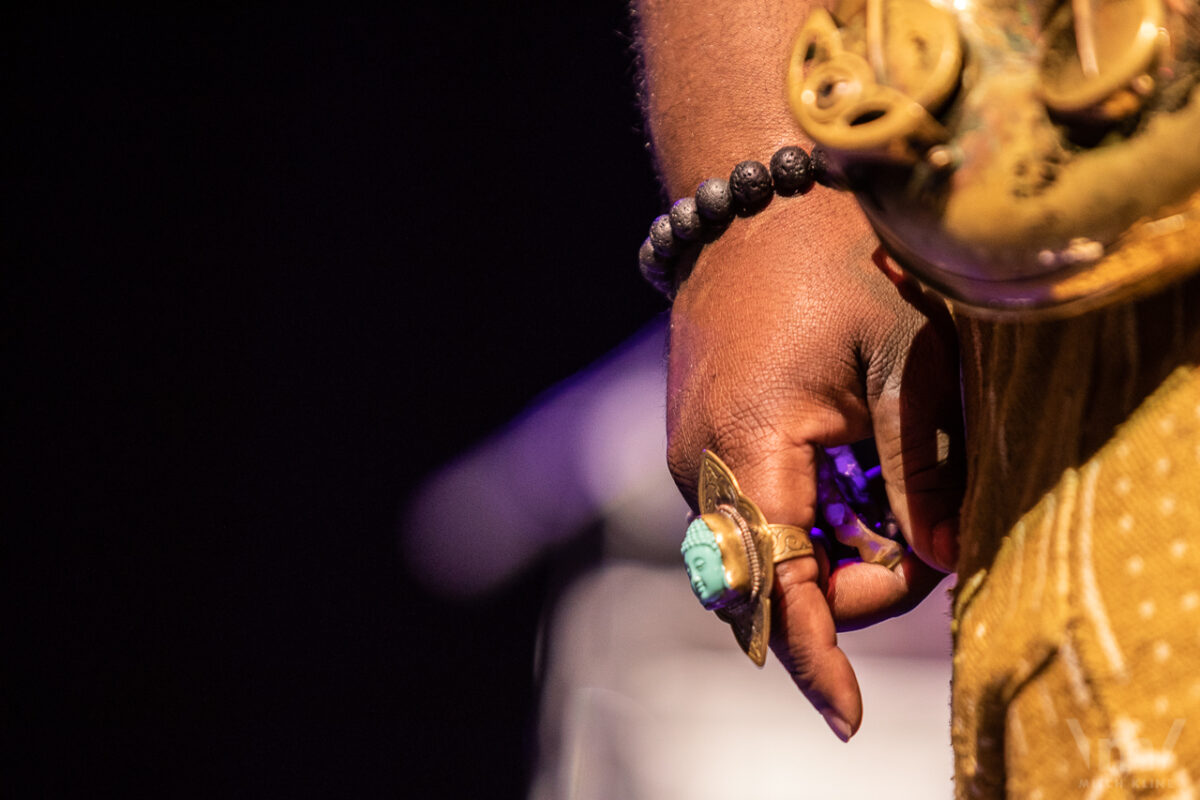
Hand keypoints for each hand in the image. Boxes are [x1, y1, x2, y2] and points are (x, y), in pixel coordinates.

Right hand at [666, 191, 963, 740]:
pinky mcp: (699, 445)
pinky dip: (812, 515)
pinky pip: (756, 514)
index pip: (775, 588)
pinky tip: (852, 459)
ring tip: (892, 472)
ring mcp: (693, 458)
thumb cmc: (833, 263)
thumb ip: (921, 470)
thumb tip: (939, 557)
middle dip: (859, 579)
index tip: (845, 720)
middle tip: (930, 524)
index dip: (812, 660)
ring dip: (839, 544)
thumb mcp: (905, 358)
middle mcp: (701, 467)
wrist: (751, 205)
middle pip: (779, 581)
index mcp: (746, 447)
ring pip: (770, 551)